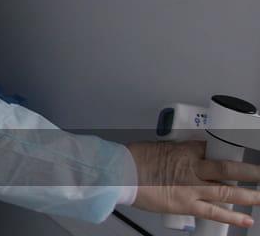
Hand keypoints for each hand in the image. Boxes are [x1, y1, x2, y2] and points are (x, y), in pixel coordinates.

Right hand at [127, 141, 259, 228]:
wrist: (120, 172)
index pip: (211, 149)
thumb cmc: (132, 159)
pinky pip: (214, 212)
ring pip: (228, 190)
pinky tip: (247, 220)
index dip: (224, 152)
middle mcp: (193, 168)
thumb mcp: (157, 146)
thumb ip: (174, 151)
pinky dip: (232, 217)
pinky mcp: (186, 204)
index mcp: (184, 150)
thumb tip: (182, 154)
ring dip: (250, 194)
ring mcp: (192, 187)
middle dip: (249, 171)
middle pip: (228, 168)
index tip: (231, 153)